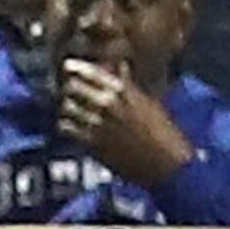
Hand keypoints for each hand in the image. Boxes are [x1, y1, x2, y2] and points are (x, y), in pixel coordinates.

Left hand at [57, 56, 196, 184]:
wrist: (163, 163)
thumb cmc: (161, 131)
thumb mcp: (147, 102)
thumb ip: (129, 84)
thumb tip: (120, 66)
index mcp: (123, 90)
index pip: (91, 72)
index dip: (77, 67)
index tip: (68, 66)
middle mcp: (107, 104)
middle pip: (73, 86)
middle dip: (69, 87)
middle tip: (68, 90)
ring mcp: (97, 123)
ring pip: (67, 106)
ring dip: (68, 106)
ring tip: (72, 108)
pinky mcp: (91, 142)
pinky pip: (66, 127)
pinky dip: (66, 124)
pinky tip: (72, 126)